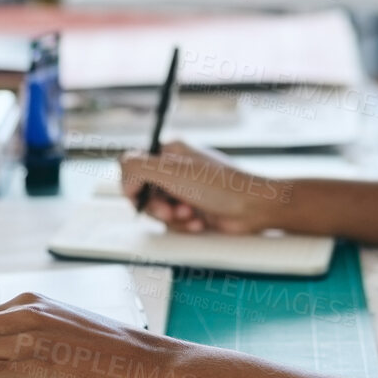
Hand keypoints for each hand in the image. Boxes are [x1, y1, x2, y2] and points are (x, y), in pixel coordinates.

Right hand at [119, 140, 290, 232]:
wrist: (254, 208)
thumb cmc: (220, 185)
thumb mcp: (171, 170)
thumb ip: (136, 166)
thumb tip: (123, 177)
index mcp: (169, 151)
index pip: (132, 166)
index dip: (133, 187)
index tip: (141, 197)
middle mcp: (175, 168)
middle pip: (143, 193)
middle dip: (157, 207)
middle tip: (173, 210)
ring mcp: (185, 189)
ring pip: (158, 211)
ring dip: (173, 218)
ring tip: (192, 215)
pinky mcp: (194, 208)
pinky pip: (175, 222)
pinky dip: (185, 226)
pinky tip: (200, 222)